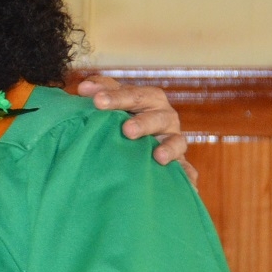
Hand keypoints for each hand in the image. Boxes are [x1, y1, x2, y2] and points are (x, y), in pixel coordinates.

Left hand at [75, 76, 196, 186]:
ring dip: (168, 148)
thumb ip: (99, 91)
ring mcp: (172, 139)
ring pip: (176, 141)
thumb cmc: (120, 115)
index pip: (133, 95)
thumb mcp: (112, 101)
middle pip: (156, 117)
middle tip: (127, 130)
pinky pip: (185, 168)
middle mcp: (164, 117)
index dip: (116, 97)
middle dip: (143, 123)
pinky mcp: (179, 161)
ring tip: (158, 157)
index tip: (97, 101)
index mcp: (148, 99)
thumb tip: (84, 88)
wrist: (137, 139)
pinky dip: (187, 174)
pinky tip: (188, 183)